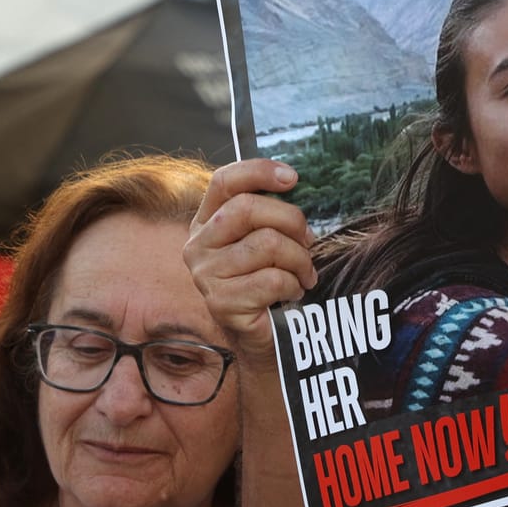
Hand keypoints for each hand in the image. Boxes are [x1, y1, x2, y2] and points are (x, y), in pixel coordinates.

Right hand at [184, 158, 317, 362]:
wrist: (264, 335)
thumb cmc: (269, 279)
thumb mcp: (267, 238)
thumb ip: (271, 213)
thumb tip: (292, 183)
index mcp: (207, 221)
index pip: (224, 181)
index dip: (259, 171)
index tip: (292, 178)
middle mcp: (198, 244)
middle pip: (248, 208)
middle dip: (291, 221)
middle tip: (309, 241)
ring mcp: (205, 274)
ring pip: (267, 244)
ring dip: (299, 259)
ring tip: (304, 273)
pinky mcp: (220, 302)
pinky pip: (272, 279)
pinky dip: (293, 284)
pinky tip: (293, 293)